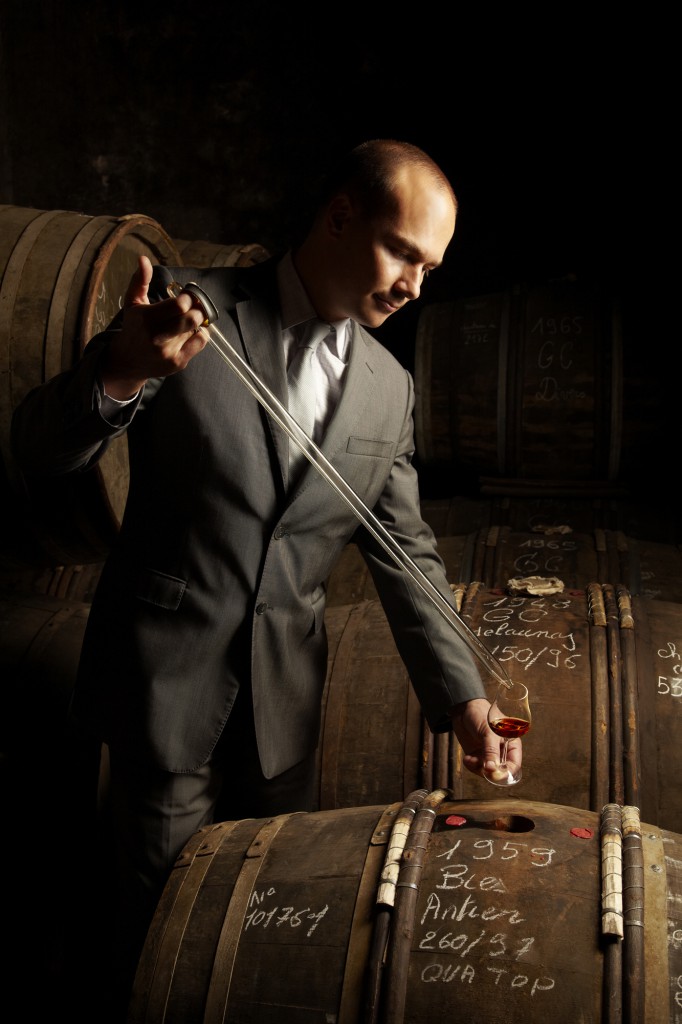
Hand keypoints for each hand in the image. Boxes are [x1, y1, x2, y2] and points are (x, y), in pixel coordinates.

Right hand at [101, 255, 208, 398]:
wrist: (128, 361)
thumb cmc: (134, 327)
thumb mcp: (132, 302)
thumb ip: (140, 280)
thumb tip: (143, 259)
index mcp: (146, 318)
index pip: (179, 305)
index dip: (188, 298)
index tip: (186, 297)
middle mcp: (157, 337)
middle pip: (191, 319)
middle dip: (197, 310)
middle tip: (193, 307)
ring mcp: (168, 352)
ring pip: (196, 329)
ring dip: (195, 323)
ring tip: (186, 321)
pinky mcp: (177, 363)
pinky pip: (200, 343)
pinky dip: (200, 334)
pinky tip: (190, 332)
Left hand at [449, 698, 522, 778]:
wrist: (463, 709)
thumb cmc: (481, 714)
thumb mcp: (488, 732)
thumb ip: (490, 750)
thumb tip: (492, 769)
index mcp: (511, 743)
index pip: (514, 764)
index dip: (507, 772)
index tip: (496, 775)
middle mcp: (501, 751)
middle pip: (500, 771)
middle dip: (490, 773)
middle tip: (481, 768)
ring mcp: (488, 754)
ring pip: (487, 772)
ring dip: (478, 769)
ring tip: (470, 760)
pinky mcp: (477, 755)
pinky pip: (476, 768)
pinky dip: (471, 766)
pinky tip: (467, 758)